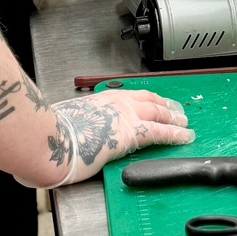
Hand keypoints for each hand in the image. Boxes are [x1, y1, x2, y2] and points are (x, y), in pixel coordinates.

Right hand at [17, 89, 193, 187]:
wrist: (51, 139)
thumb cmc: (53, 132)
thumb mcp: (70, 119)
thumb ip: (82, 123)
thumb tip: (81, 131)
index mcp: (102, 98)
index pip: (132, 96)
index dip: (149, 99)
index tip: (158, 101)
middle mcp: (116, 103)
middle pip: (150, 102)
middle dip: (167, 107)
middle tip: (179, 112)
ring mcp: (125, 116)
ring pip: (159, 114)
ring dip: (174, 118)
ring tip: (185, 124)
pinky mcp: (131, 134)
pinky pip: (159, 132)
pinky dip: (175, 134)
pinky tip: (185, 136)